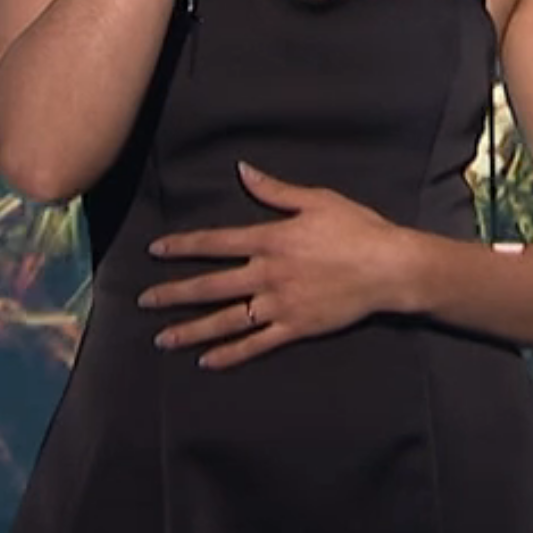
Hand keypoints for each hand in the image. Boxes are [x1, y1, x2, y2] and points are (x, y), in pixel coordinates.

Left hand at [138, 161, 408, 369]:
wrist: (389, 268)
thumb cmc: (357, 228)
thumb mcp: (317, 200)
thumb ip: (275, 190)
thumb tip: (243, 171)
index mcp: (270, 239)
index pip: (216, 242)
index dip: (183, 246)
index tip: (155, 251)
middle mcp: (267, 273)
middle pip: (211, 285)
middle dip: (174, 293)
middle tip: (143, 301)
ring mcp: (280, 304)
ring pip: (226, 319)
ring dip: (192, 329)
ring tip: (163, 339)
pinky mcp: (296, 327)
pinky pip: (257, 344)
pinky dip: (231, 354)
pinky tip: (207, 361)